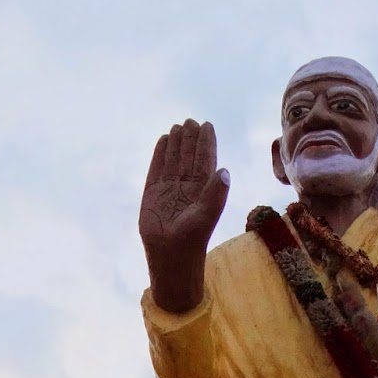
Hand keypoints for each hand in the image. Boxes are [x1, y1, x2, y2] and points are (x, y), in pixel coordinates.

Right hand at [140, 119, 229, 312]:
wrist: (169, 256)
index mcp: (203, 189)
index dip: (206, 143)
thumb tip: (224, 170)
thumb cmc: (191, 240)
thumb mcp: (206, 216)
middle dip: (191, 138)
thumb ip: (216, 194)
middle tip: (190, 121)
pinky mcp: (153, 192)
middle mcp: (187, 186)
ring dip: (176, 143)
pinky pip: (157, 168)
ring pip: (173, 159)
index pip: (205, 160)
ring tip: (178, 126)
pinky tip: (163, 140)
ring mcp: (169, 188)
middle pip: (189, 156)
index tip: (207, 125)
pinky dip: (159, 154)